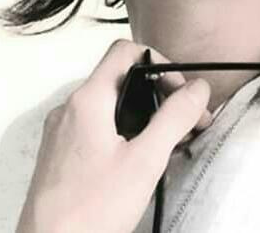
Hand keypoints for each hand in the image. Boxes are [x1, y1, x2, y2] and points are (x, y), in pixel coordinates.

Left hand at [16, 39, 211, 232]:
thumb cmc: (92, 209)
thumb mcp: (145, 161)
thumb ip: (174, 118)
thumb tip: (198, 88)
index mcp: (88, 99)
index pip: (125, 51)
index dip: (159, 62)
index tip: (180, 93)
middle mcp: (70, 108)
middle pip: (121, 79)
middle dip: (158, 94)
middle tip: (186, 123)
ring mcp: (62, 132)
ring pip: (110, 106)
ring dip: (143, 116)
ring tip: (168, 145)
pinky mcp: (61, 155)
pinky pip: (97, 128)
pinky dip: (124, 133)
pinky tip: (140, 161)